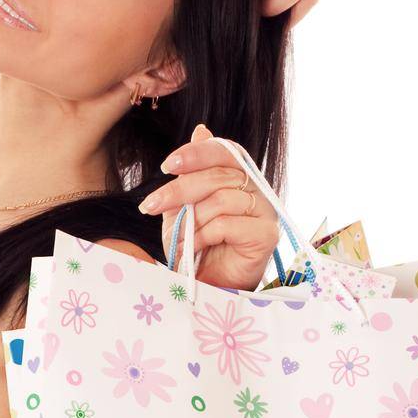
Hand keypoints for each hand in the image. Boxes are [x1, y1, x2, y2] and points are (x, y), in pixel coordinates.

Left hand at [138, 124, 278, 290]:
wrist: (207, 288)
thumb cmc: (197, 247)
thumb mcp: (183, 207)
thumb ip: (191, 174)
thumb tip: (201, 129)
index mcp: (239, 178)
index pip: (224, 151)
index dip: (196, 153)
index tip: (165, 166)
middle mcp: (257, 191)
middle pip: (218, 175)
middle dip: (178, 190)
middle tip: (150, 206)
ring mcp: (265, 212)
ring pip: (221, 199)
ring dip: (191, 221)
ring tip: (179, 241)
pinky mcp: (266, 235)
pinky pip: (228, 223)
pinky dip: (204, 235)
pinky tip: (194, 248)